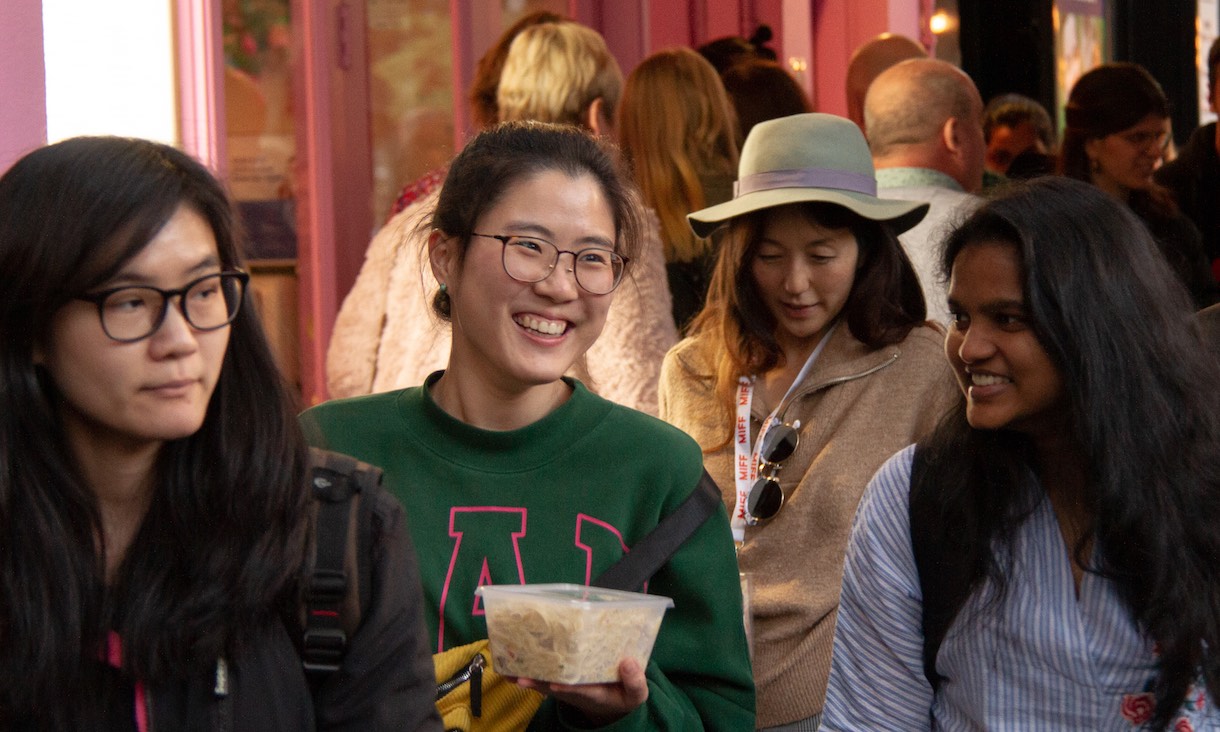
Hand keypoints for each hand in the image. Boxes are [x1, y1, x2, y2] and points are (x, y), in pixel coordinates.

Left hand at [511, 658, 648, 726]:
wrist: (611, 704)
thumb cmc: (623, 696)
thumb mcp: (636, 695)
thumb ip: (635, 682)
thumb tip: (629, 662)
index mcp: (594, 693)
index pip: (579, 691)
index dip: (567, 687)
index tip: (556, 685)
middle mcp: (574, 690)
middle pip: (552, 687)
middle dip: (537, 682)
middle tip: (520, 677)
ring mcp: (565, 686)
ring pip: (543, 681)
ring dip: (526, 676)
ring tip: (508, 669)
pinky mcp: (559, 679)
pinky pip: (541, 675)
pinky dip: (526, 670)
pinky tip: (510, 663)